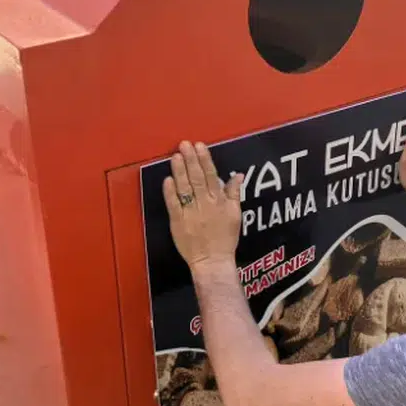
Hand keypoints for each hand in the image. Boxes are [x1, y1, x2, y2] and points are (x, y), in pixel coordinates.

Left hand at [162, 141, 244, 270]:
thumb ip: (234, 193)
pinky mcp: (178, 222)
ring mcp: (190, 213)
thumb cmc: (225, 239)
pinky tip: (168, 180)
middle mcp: (205, 205)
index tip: (200, 146)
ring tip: (175, 156)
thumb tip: (237, 175)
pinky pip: (173, 205)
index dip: (205, 160)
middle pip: (197, 178)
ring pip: (185, 188)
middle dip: (191, 160)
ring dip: (180, 171)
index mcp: (219, 202)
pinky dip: (170, 192)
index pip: (211, 176)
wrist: (213, 261)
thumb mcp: (235, 214)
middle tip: (185, 144)